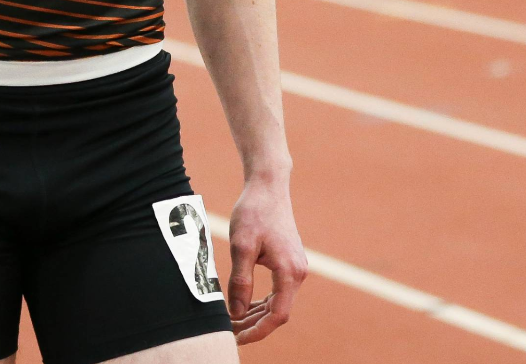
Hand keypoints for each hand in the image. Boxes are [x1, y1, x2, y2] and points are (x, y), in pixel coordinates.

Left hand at [224, 176, 307, 344]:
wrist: (268, 187)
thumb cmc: (254, 213)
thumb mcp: (241, 247)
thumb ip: (240, 282)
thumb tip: (236, 314)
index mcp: (289, 272)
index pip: (278, 315)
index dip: (257, 332)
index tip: (236, 339)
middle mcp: (297, 273)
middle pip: (278, 312)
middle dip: (254, 326)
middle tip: (228, 332)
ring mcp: (295, 268)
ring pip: (278, 303)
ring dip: (256, 315)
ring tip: (232, 322)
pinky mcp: (289, 263)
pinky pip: (277, 291)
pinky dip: (261, 302)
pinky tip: (244, 306)